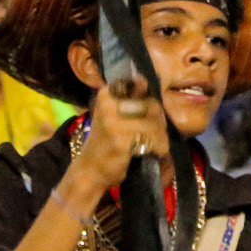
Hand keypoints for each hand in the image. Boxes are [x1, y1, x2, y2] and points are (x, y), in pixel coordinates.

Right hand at [67, 76, 169, 193]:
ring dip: (160, 138)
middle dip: (159, 122)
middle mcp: (108, 104)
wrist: (90, 168)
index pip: (142, 85)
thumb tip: (148, 81)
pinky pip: (154, 141)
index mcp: (107, 93)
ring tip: (149, 144)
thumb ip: (133, 99)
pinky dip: (158, 148)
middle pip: (153, 106)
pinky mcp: (121, 142)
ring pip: (156, 125)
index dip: (151, 101)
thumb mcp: (114, 114)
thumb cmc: (107, 140)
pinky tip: (149, 152)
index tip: (146, 114)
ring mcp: (114, 124)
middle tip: (150, 134)